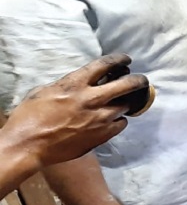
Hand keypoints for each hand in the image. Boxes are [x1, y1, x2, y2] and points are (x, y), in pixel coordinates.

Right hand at [4, 54, 149, 168]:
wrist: (28, 145)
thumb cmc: (29, 118)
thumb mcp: (45, 91)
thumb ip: (67, 85)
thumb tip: (80, 84)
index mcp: (75, 84)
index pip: (105, 64)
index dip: (119, 60)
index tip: (126, 59)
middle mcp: (92, 98)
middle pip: (127, 84)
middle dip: (138, 80)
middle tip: (141, 80)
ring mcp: (100, 118)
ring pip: (125, 106)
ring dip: (124, 103)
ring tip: (121, 103)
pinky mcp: (102, 135)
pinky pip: (121, 124)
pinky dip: (118, 120)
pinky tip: (112, 120)